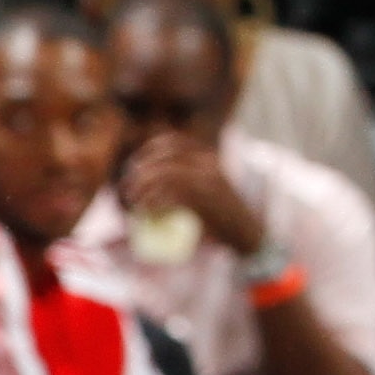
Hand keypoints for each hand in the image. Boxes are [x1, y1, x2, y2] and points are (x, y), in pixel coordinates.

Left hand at [119, 132, 261, 257]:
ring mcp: (207, 182)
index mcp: (209, 159)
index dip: (149, 151)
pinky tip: (146, 211)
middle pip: (165, 158)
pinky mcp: (204, 200)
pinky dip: (153, 202)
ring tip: (133, 202)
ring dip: (143, 187)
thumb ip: (187, 180)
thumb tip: (151, 182)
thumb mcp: (209, 188)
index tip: (135, 166)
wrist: (246, 231)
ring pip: (165, 174)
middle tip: (128, 189)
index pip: (174, 143)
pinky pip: (171, 196)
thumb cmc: (222, 214)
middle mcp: (208, 166)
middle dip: (141, 171)